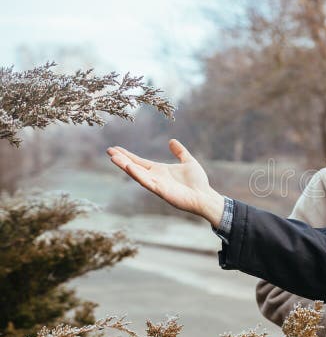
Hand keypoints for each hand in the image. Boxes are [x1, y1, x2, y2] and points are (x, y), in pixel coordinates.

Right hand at [106, 139, 224, 225]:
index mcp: (159, 170)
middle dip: (121, 159)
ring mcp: (157, 184)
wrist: (205, 196)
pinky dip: (138, 175)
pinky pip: (147, 182)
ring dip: (125, 166)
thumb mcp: (188, 161)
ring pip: (137, 174)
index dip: (127, 155)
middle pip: (134, 167)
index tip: (114, 148)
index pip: (139, 161)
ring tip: (114, 158)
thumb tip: (171, 141)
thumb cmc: (198, 181)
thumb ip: (180, 152)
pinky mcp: (161, 191)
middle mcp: (155, 177)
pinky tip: (129, 167)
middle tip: (109, 151)